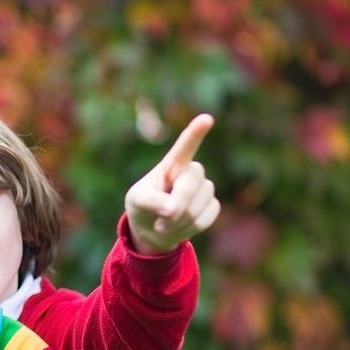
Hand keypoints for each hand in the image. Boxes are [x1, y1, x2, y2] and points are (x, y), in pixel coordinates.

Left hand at [124, 114, 220, 253]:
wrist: (153, 230)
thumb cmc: (142, 208)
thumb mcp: (138, 202)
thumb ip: (152, 202)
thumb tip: (173, 209)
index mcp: (172, 164)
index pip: (185, 147)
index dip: (195, 133)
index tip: (206, 119)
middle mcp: (192, 171)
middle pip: (189, 187)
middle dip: (174, 208)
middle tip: (159, 221)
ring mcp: (205, 187)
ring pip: (196, 208)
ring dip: (177, 222)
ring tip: (165, 222)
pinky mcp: (212, 205)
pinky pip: (204, 220)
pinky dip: (188, 229)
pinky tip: (179, 227)